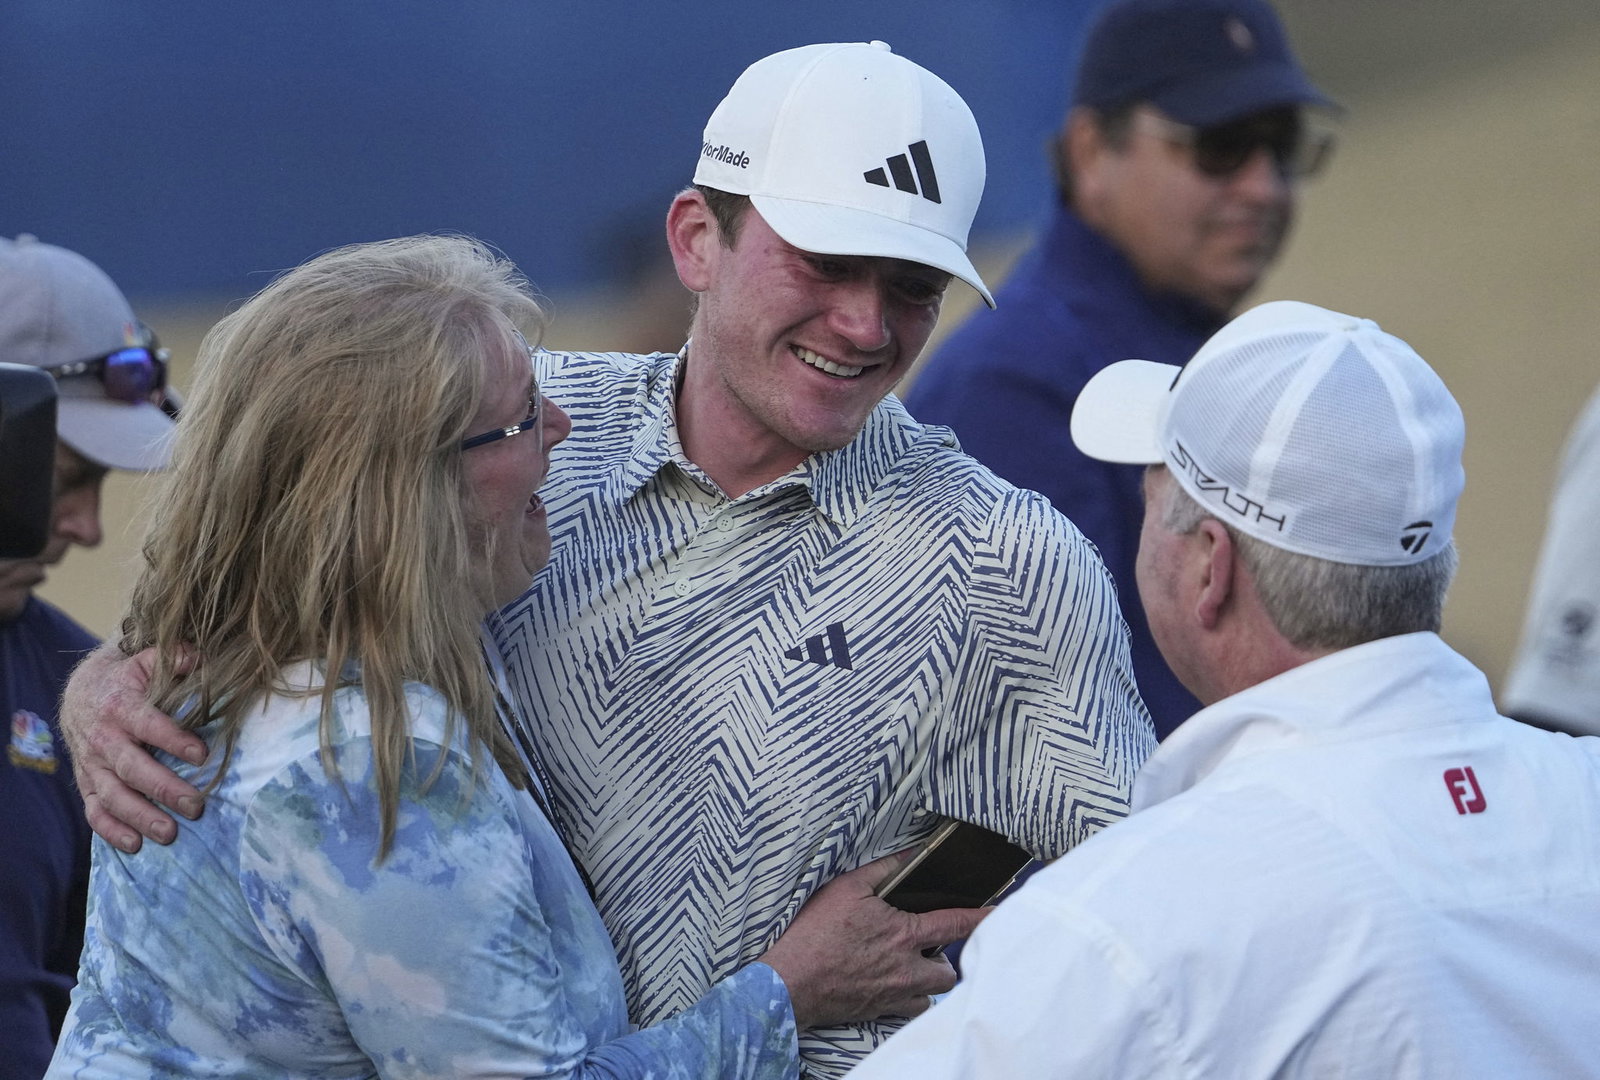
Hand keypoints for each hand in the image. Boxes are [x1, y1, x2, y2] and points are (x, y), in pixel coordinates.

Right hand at [61, 643, 206, 852]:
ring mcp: (93, 765)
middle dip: (163, 789)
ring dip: (140, 817)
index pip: (148, 725)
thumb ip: (173, 657)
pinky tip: (135, 845)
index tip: (202, 755)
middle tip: (195, 806)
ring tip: (170, 833)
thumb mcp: (145, 660)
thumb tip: (198, 658)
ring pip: (113, 796)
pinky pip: (94, 811)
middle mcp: (104, 739)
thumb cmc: (127, 679)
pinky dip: (111, 831)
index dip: (173, 740)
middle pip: (132, 768)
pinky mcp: (87, 783)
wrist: (81, 693)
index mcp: (121, 707)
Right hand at [757, 851, 989, 1028]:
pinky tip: (891, 987)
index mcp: (902, 933)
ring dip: (928, 982)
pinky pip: (907, 1012)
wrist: (789, 983)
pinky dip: (907, 1001)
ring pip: (931, 995)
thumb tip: (911, 854)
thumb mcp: (846, 888)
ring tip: (911, 967)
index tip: (1000, 913)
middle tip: (928, 947)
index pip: (955, 924)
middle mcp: (905, 968)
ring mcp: (893, 994)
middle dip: (945, 959)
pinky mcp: (878, 1010)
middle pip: (948, 971)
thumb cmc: (814, 933)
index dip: (981, 918)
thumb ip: (882, 870)